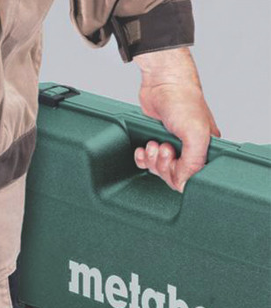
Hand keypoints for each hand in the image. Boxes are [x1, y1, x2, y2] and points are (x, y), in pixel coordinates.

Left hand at [133, 48, 219, 192]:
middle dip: (163, 164)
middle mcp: (191, 149)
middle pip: (173, 175)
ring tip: (153, 144)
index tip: (174, 158)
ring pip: (159, 170)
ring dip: (151, 160)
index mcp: (207, 148)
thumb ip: (193, 161)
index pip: (193, 177)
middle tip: (163, 147)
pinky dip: (142, 158)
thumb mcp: (194, 133)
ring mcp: (173, 146)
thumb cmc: (183, 100)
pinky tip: (143, 148)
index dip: (178, 173)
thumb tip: (184, 183)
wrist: (161, 83)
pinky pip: (147, 162)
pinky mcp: (157, 142)